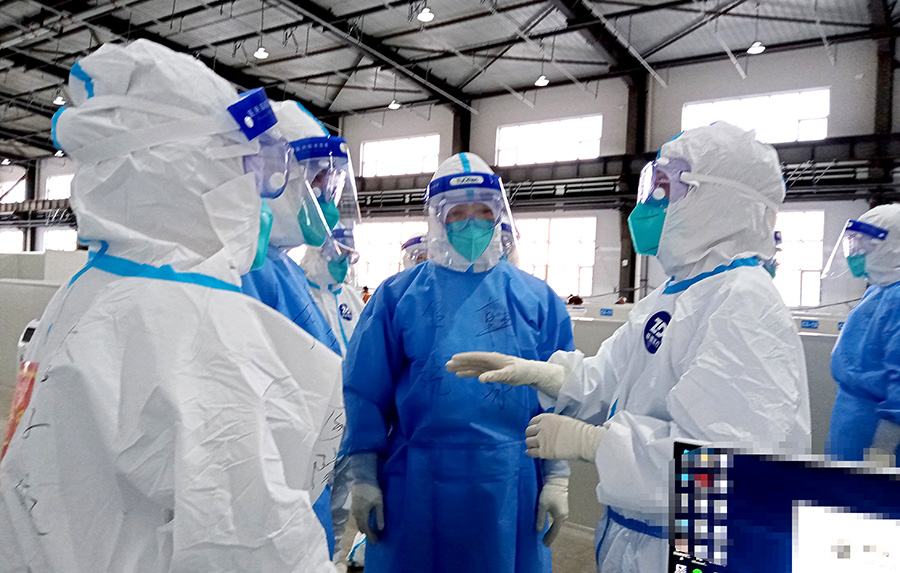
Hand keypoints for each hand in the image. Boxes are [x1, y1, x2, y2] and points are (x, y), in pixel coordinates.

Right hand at [351, 482, 384, 542]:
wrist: (362, 478)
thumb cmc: (372, 490)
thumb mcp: (379, 502)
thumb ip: (379, 516)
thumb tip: (381, 529)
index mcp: (362, 514)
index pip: (366, 529)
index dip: (370, 536)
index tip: (375, 543)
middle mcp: (356, 513)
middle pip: (361, 527)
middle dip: (367, 534)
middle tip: (374, 539)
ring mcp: (354, 510)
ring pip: (358, 523)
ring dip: (364, 529)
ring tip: (370, 533)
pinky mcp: (354, 506)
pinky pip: (357, 518)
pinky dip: (362, 523)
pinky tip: (365, 522)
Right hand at [446, 351, 566, 396]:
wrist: (528, 373)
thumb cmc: (520, 372)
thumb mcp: (508, 375)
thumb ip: (495, 376)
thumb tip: (480, 378)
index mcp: (492, 358)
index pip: (475, 357)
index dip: (464, 358)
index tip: (453, 358)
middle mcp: (489, 360)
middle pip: (472, 361)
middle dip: (460, 362)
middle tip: (447, 365)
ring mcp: (489, 366)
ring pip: (473, 366)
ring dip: (462, 367)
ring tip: (450, 369)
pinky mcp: (491, 371)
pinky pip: (477, 371)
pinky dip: (468, 372)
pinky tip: (461, 374)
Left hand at [525, 413, 606, 461]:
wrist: (584, 441)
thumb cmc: (579, 431)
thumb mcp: (564, 421)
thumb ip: (553, 424)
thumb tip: (550, 430)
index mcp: (547, 418)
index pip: (533, 421)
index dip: (533, 426)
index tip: (534, 430)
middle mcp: (542, 427)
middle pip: (529, 431)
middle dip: (530, 435)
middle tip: (533, 439)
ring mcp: (542, 440)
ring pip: (528, 441)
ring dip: (530, 444)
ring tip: (533, 446)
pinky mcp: (544, 451)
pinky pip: (532, 452)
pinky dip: (530, 452)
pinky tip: (530, 452)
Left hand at [536, 476, 568, 546]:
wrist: (557, 481)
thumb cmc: (549, 493)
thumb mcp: (542, 506)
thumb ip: (541, 518)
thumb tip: (539, 530)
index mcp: (560, 517)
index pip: (554, 532)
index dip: (549, 539)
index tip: (545, 545)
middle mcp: (564, 516)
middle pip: (556, 529)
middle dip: (550, 535)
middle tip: (544, 542)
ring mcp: (564, 512)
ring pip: (557, 524)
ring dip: (552, 529)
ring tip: (545, 535)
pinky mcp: (563, 508)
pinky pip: (558, 520)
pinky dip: (553, 524)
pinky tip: (549, 525)